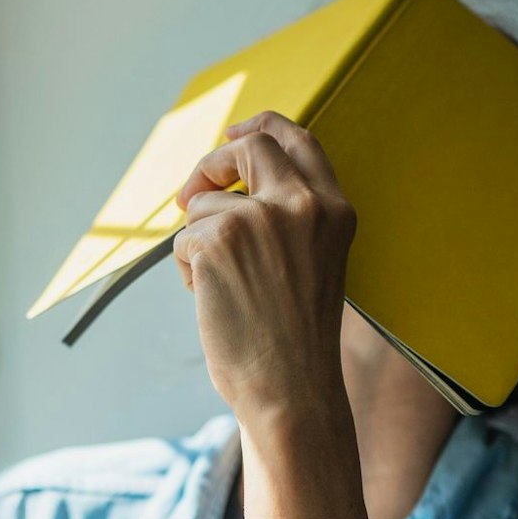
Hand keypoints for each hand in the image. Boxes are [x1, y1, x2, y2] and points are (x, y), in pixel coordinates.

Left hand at [172, 111, 356, 425]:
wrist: (291, 390)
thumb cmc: (296, 340)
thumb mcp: (315, 262)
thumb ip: (290, 217)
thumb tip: (231, 182)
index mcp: (334, 209)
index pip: (297, 139)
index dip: (261, 128)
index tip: (235, 134)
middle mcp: (301, 204)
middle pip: (247, 146)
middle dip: (211, 163)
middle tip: (192, 193)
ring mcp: (258, 219)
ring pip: (203, 205)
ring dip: (200, 244)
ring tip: (227, 290)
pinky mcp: (217, 240)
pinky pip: (183, 240)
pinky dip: (189, 271)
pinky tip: (216, 303)